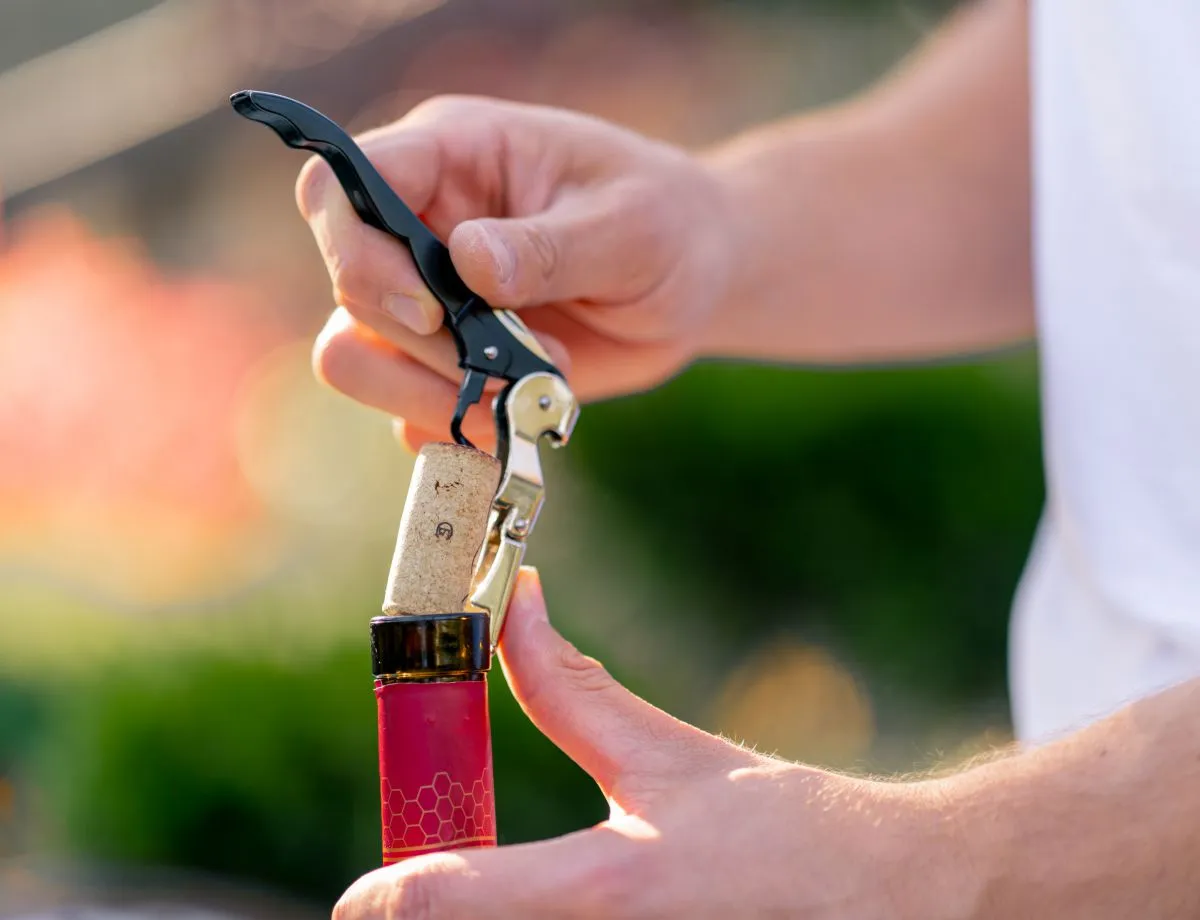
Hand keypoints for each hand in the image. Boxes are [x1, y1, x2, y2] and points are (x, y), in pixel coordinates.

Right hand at [297, 96, 734, 449]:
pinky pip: (405, 411)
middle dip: (428, 344)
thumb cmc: (665, 224)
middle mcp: (419, 225)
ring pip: (354, 357)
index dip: (360, 253)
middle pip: (349, 289)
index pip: (341, 188)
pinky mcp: (443, 362)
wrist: (693, 280)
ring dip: (430, 394)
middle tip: (522, 359)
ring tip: (521, 397)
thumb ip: (549, 246)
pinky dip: (454, 429)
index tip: (433, 312)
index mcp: (451, 156)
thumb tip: (469, 262)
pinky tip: (518, 418)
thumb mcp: (628, 226)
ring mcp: (424, 298)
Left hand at [333, 569, 970, 919]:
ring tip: (515, 897)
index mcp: (606, 888)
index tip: (369, 891)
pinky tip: (587, 916)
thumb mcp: (670, 756)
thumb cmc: (788, 827)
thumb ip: (571, 690)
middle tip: (447, 892)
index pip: (441, 903)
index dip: (383, 897)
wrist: (892, 903)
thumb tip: (514, 608)